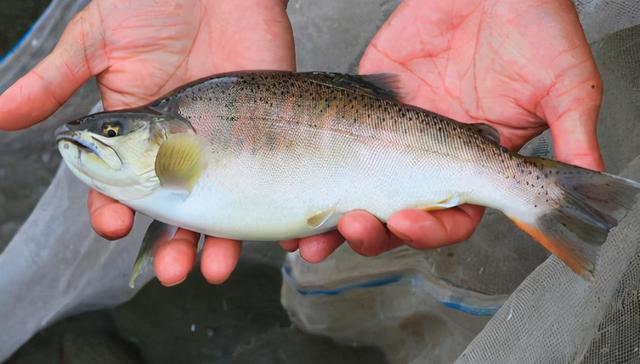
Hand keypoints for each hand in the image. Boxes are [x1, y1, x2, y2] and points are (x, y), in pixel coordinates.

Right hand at [0, 0, 294, 285]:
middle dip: (172, 247)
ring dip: (218, 243)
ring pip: (224, 206)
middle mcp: (183, 146)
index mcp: (138, 132)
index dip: (115, 211)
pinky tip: (275, 236)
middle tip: (174, 270)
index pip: (124, 188)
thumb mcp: (96, 40)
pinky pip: (271, 178)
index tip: (115, 226)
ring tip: (215, 267)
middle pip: (178, 212)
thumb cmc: (153, 3)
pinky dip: (275, 210)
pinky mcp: (266, 129)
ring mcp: (225, 142)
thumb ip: (53, 82)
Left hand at [282, 0, 601, 258]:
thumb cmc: (535, 24)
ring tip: (312, 232)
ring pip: (361, 188)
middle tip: (353, 228)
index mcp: (475, 162)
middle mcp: (432, 155)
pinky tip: (298, 184)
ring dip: (336, 215)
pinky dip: (318, 167)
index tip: (409, 224)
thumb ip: (571, 135)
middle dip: (374, 232)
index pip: (451, 217)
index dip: (430, 232)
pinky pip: (338, 141)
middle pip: (398, 214)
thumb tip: (585, 184)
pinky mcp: (368, 101)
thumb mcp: (564, 83)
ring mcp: (397, 131)